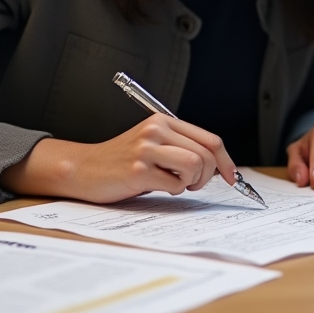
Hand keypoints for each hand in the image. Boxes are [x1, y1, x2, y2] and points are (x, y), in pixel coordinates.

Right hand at [0, 115, 235, 204]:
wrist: (83, 169)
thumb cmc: (121, 161)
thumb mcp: (153, 144)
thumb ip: (181, 147)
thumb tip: (218, 165)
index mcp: (164, 121)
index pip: (210, 139)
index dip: (226, 160)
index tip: (230, 177)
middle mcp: (157, 131)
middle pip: (207, 154)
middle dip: (208, 176)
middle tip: (192, 184)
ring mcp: (147, 149)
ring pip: (196, 166)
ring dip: (192, 183)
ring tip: (175, 184)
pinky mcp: (138, 170)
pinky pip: (175, 184)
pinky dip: (173, 190)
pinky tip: (157, 187)